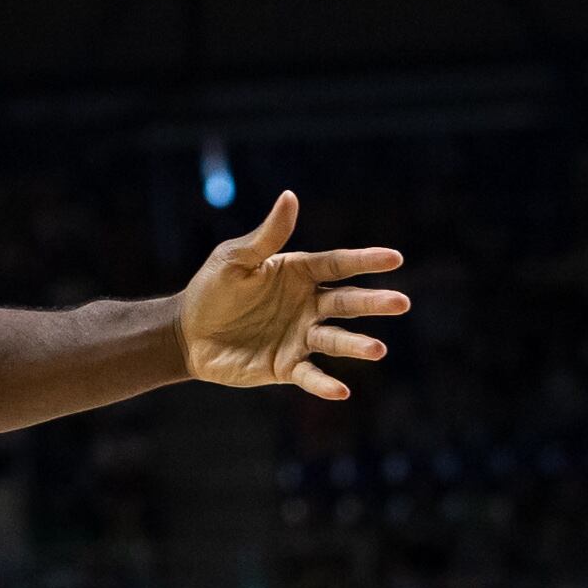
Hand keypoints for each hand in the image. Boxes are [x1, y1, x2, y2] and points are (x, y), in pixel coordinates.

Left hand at [177, 191, 409, 400]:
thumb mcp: (234, 259)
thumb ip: (266, 236)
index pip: (337, 265)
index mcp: (298, 274)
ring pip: (334, 340)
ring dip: (356, 345)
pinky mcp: (286, 366)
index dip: (365, 261)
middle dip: (373, 303)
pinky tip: (341, 391)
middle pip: (345, 302)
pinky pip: (309, 375)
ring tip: (378, 349)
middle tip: (401, 303)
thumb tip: (290, 197)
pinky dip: (324, 384)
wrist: (186, 334)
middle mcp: (307, 305)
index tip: (394, 258)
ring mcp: (300, 337)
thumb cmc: (211, 290)